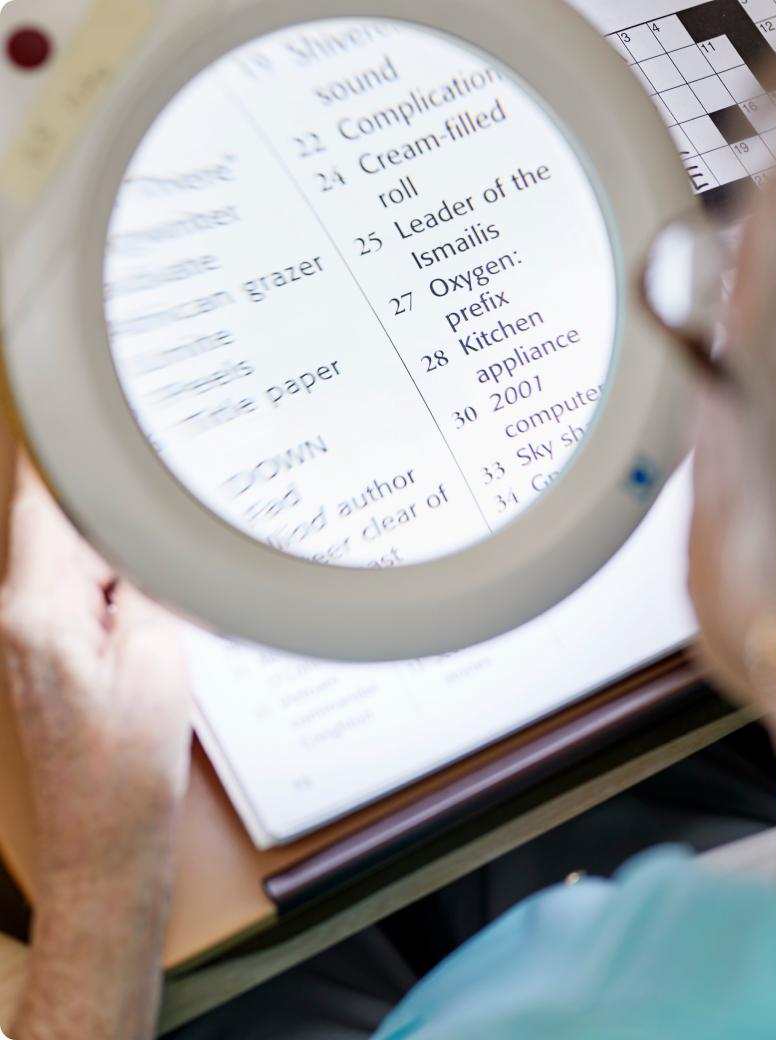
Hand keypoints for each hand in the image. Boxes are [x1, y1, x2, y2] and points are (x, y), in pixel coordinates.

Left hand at [1, 459, 191, 1038]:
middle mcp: (17, 620)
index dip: (62, 452)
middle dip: (108, 505)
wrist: (104, 843)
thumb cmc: (128, 765)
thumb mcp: (160, 656)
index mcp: (37, 612)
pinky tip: (150, 599)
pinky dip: (110, 586)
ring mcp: (25, 642)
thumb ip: (146, 581)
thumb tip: (144, 534)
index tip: (77, 409)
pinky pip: (74, 597)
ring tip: (163, 560)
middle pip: (57, 529)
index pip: (41, 505)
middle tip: (161, 489)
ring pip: (69, 562)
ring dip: (113, 552)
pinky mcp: (43, 660)